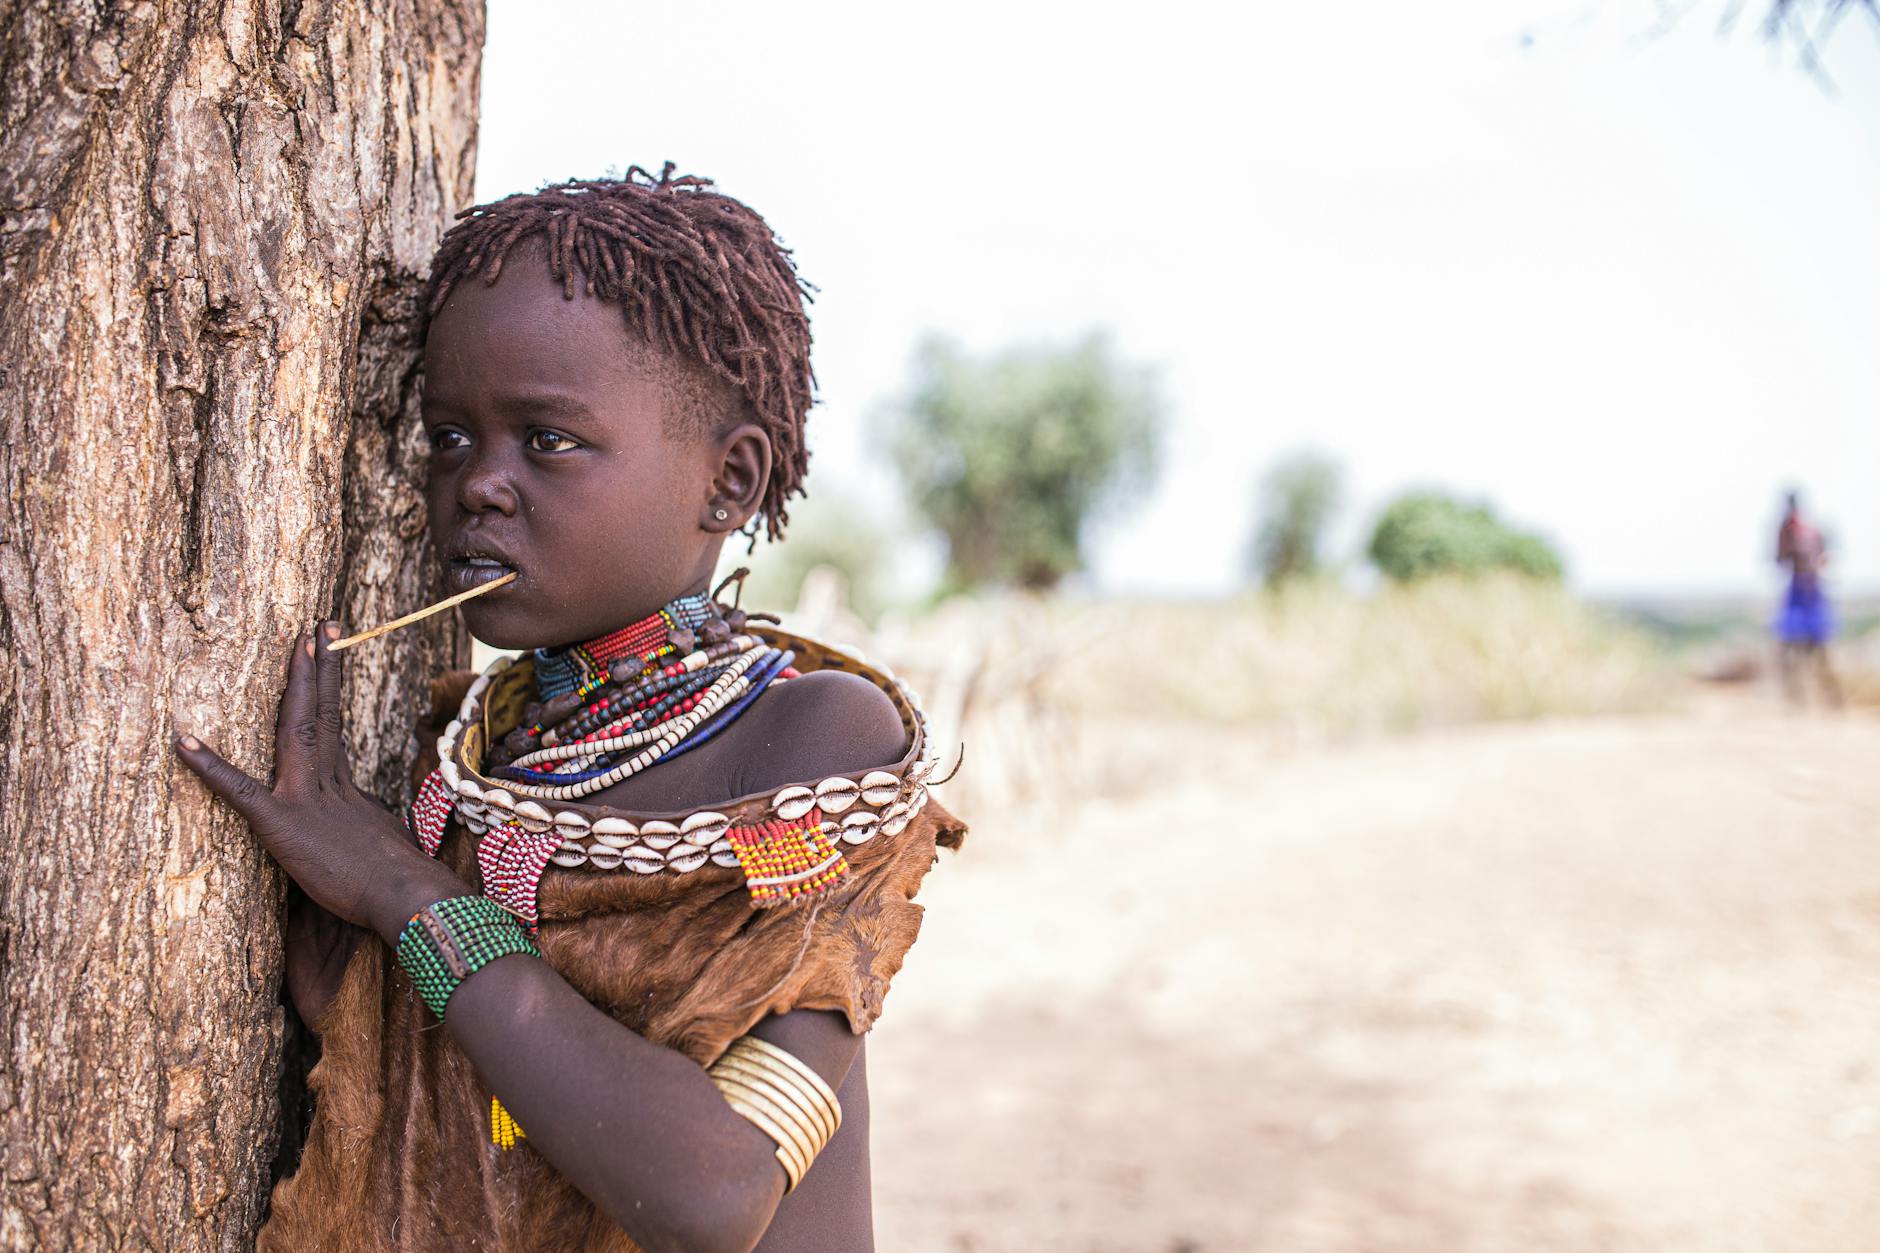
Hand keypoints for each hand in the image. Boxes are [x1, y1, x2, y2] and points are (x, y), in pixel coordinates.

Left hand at [173, 622, 466, 938]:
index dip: (330, 689)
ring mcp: (304, 799)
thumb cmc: (405, 885)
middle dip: (320, 666)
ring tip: (295, 644)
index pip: (336, 728)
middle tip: (320, 625)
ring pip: (298, 729)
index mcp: (348, 791)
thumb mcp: (392, 850)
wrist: (405, 895)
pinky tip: (183, 742)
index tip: (331, 649)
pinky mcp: (280, 825)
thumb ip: (376, 831)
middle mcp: (327, 784)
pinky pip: (239, 791)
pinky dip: (209, 766)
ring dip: (296, 685)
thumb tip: (382, 830)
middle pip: (323, 714)